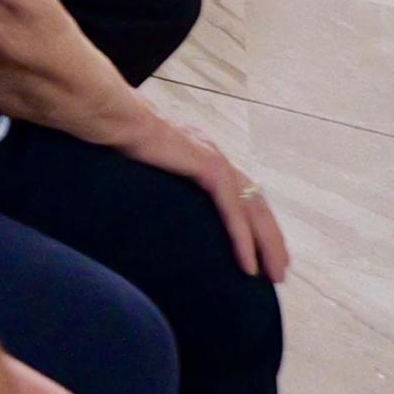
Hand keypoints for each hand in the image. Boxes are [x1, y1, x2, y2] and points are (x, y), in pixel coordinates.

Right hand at [119, 106, 292, 279]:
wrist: (114, 118)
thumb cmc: (118, 138)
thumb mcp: (145, 163)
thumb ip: (158, 176)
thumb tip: (145, 196)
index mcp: (203, 155)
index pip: (243, 194)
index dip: (256, 223)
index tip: (264, 250)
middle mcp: (217, 158)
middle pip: (257, 206)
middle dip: (272, 241)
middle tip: (279, 272)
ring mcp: (217, 162)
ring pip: (254, 212)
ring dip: (267, 246)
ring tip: (274, 275)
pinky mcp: (210, 169)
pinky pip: (233, 213)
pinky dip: (243, 241)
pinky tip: (249, 265)